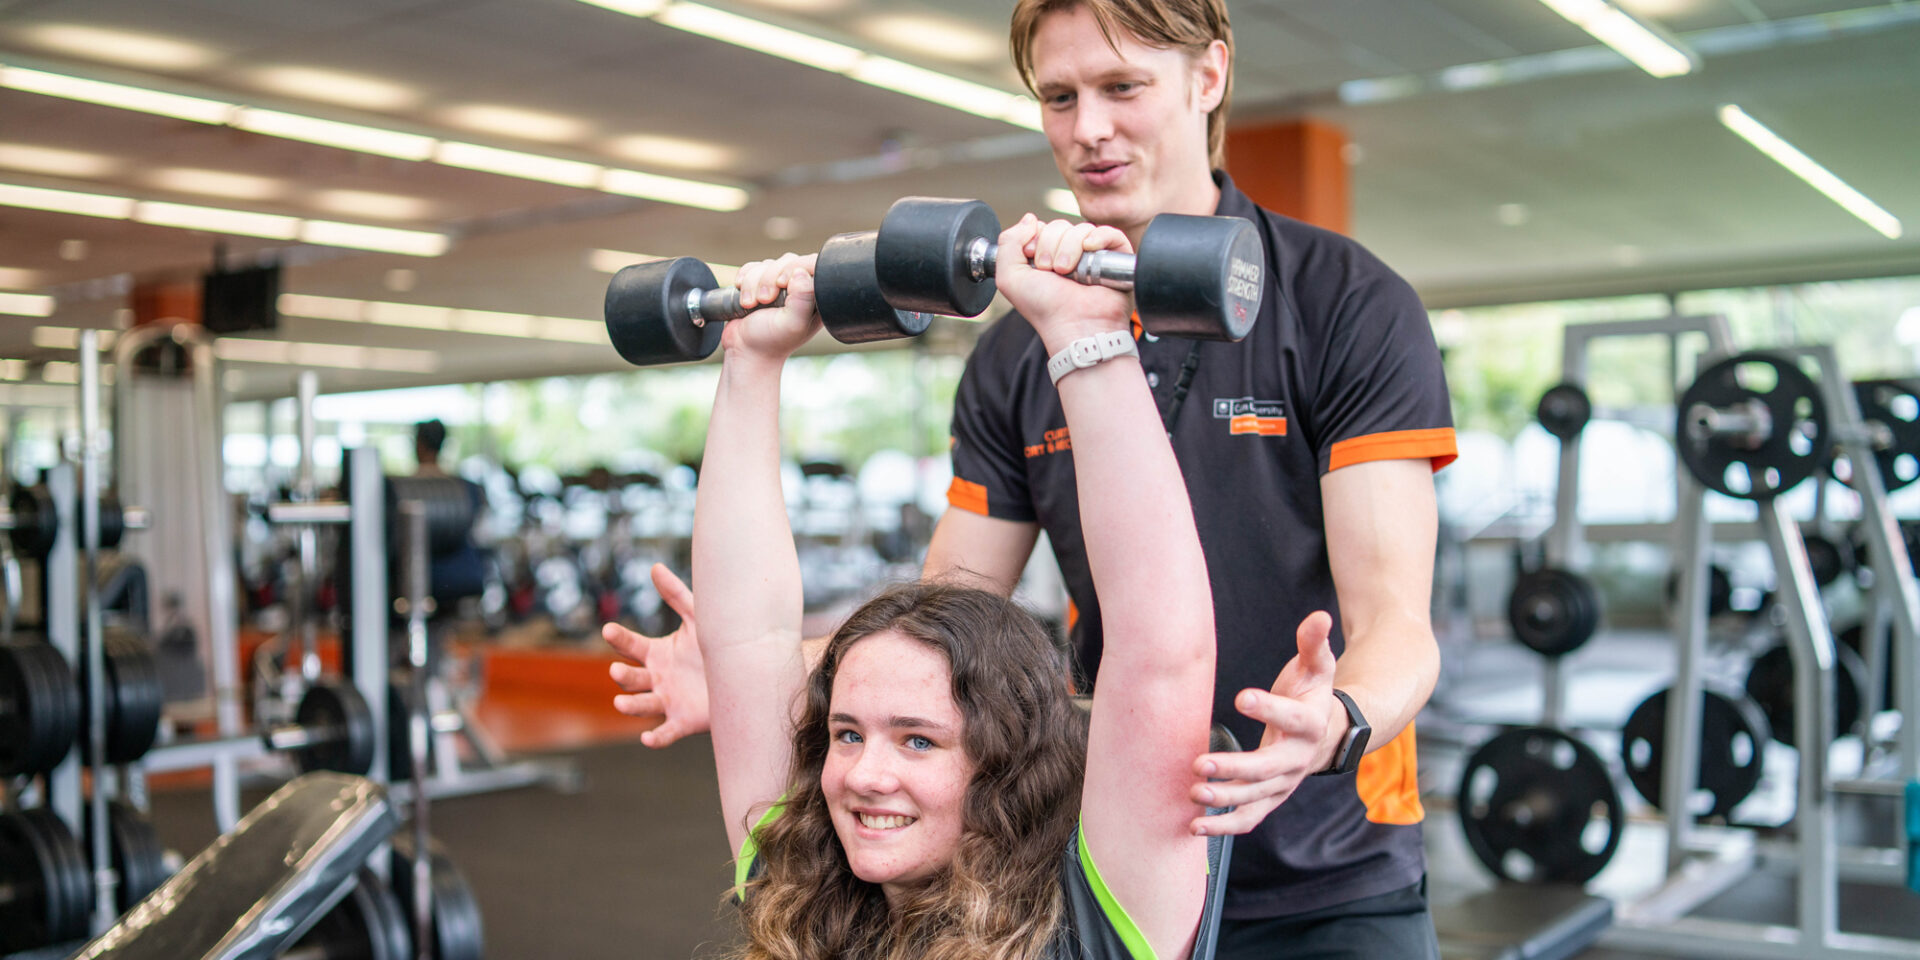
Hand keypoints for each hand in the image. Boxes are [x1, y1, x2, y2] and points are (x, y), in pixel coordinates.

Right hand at [604, 563, 708, 747]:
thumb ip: (676, 595)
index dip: (620, 638)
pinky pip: (665, 732)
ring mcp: (667, 701)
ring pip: (643, 705)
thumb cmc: (714, 646)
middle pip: (632, 678)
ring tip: (620, 702)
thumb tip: (654, 567)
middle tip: (616, 670)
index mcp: (656, 653)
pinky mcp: (681, 721)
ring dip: (630, 705)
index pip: (631, 645)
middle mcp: (656, 678)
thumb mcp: (697, 618)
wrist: (743, 674)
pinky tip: (647, 739)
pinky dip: (656, 737)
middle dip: (623, 676)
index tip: (609, 629)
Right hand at [722, 253, 821, 362]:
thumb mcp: (792, 324)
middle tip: (764, 300)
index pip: (813, 265)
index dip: (796, 266)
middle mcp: (800, 289)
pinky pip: (752, 267)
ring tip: (750, 304)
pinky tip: (744, 297)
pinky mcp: (761, 284)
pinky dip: (745, 279)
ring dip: (753, 283)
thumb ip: (802, 300)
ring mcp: (780, 286)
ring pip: (767, 264)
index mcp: (816, 298)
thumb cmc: (771, 342)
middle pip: (788, 261)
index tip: (782, 283)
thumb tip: (800, 272)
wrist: (745, 351)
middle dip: (769, 278)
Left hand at [992, 214, 1133, 354]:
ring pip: (1081, 229)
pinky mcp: (1115, 258)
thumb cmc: (1045, 308)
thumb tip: (1029, 219)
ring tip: (1069, 272)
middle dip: (1050, 245)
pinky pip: (1108, 232)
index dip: (1036, 238)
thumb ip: (1008, 243)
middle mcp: (1069, 255)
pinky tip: (1090, 250)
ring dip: (1070, 248)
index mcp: (1045, 258)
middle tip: (1051, 271)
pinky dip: (1098, 237)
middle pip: (1060, 226)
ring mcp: (1093, 256)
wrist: (1075, 325)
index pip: (1042, 227)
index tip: (1033, 258)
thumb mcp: (1009, 277)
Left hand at [1189, 611, 1338, 835]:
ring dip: (1223, 799)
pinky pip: (1248, 819)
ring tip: (1193, 792)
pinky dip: (1223, 826)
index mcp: (1310, 723)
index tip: (1241, 697)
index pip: (1291, 717)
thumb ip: (1314, 644)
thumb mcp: (1318, 667)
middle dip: (1234, 769)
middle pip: (1268, 769)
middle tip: (1199, 763)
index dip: (1269, 708)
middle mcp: (1298, 760)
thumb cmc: (1311, 695)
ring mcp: (1284, 784)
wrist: (1326, 735)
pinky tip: (1194, 826)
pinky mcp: (1270, 799)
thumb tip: (1319, 616)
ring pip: (1255, 799)